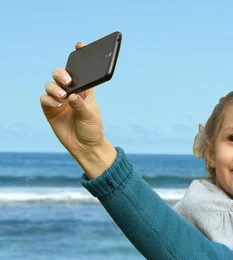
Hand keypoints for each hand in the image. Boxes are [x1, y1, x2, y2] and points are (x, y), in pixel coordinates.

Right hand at [40, 42, 115, 177]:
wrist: (85, 147)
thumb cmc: (92, 129)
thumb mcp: (91, 116)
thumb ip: (81, 105)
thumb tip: (72, 95)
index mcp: (85, 89)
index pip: (81, 70)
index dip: (79, 56)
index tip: (79, 45)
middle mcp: (70, 92)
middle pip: (61, 74)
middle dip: (61, 74)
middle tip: (67, 81)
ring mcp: (59, 100)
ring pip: (50, 85)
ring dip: (54, 88)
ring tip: (63, 97)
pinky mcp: (50, 110)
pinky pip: (45, 99)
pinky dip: (49, 100)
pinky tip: (57, 105)